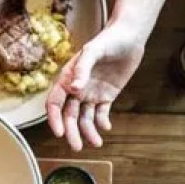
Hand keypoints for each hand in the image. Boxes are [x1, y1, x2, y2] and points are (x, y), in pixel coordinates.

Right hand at [46, 20, 142, 150]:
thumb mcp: (93, 51)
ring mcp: (91, 93)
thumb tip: (74, 89)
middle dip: (72, 131)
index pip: (55, 102)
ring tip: (96, 143)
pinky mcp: (106, 96)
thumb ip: (82, 69)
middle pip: (69, 115)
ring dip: (88, 131)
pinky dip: (102, 122)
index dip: (54, 118)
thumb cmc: (108, 39)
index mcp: (68, 77)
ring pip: (85, 118)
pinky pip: (101, 113)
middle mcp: (77, 88)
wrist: (130, 36)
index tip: (59, 132)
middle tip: (77, 147)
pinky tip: (106, 127)